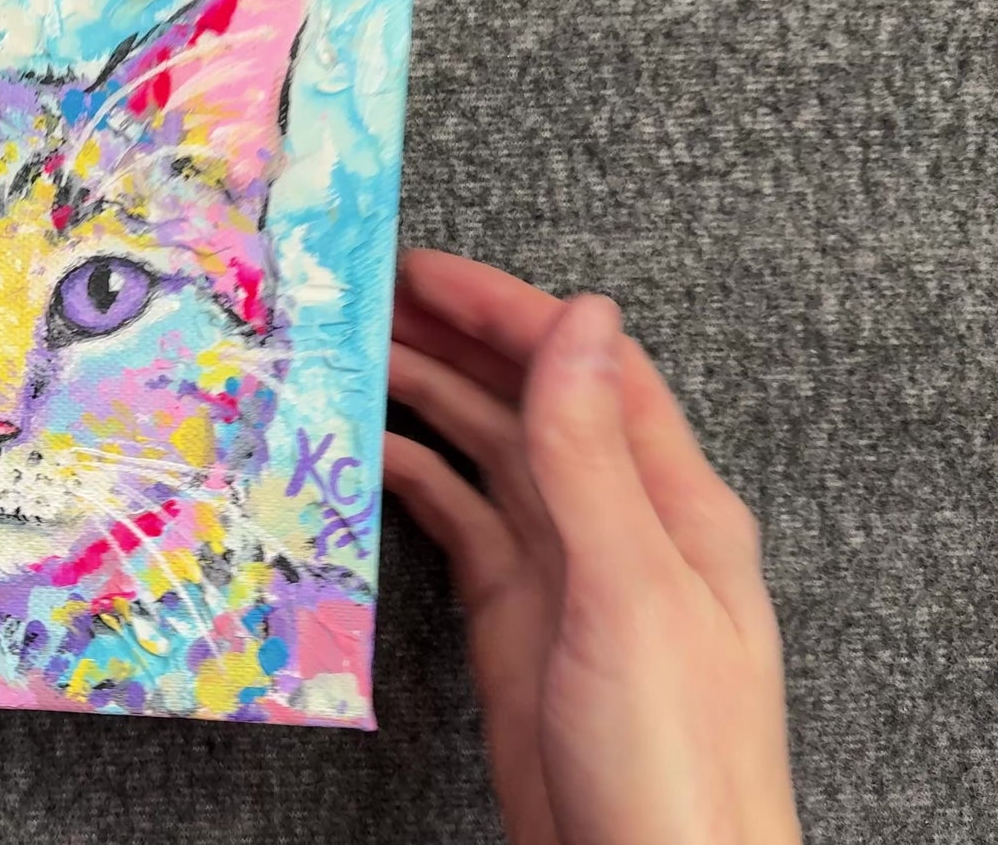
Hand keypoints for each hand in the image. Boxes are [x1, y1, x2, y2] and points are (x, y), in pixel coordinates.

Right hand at [383, 250, 799, 844]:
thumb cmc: (672, 756)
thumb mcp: (630, 590)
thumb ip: (593, 456)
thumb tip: (581, 319)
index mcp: (672, 501)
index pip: (588, 366)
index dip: (508, 308)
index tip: (424, 269)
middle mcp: (619, 522)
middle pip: (533, 400)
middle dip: (456, 340)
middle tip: (366, 299)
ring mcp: (564, 573)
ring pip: (491, 456)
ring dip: (429, 402)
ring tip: (352, 359)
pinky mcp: (516, 621)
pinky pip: (463, 525)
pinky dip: (415, 481)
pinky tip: (370, 458)